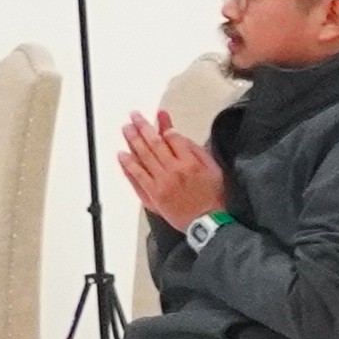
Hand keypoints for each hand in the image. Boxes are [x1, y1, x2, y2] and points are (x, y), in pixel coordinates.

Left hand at [118, 109, 227, 229]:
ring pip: (143, 156)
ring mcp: (162, 182)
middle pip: (154, 143)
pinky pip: (137, 176)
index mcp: (191, 163)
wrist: (207, 222)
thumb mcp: (215, 170)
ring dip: (133, 140)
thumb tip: (182, 139)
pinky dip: (128, 164)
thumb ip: (198, 152)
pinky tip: (122, 154)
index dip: (164, 126)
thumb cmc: (213, 198)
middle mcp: (174, 170)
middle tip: (135, 116)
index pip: (173, 138)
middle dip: (143, 127)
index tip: (158, 117)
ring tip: (126, 129)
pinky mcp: (153, 194)